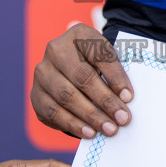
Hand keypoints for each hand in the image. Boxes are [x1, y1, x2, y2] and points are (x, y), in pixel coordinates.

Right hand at [31, 24, 133, 138]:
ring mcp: (43, 72)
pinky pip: (54, 111)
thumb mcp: (107, 58)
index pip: (99, 54)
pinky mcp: (36, 94)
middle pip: (82, 76)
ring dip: (90, 115)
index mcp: (79, 34)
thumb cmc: (97, 65)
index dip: (115, 76)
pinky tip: (89, 132)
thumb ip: (116, 72)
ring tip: (109, 128)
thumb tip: (125, 99)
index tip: (129, 97)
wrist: (71, 69)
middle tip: (122, 118)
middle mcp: (56, 50)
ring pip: (66, 96)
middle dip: (105, 100)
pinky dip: (73, 124)